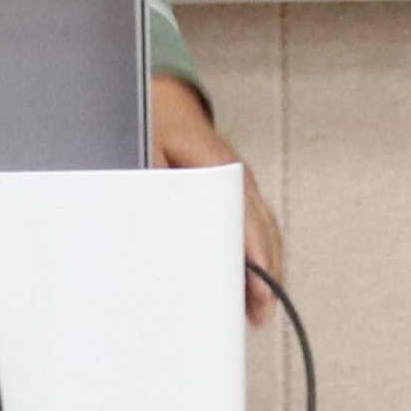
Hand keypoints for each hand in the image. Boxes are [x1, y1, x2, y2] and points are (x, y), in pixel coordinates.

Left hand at [150, 72, 287, 319]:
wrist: (164, 97)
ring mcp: (239, 183)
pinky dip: (255, 254)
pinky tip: (249, 280)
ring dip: (264, 268)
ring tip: (258, 308)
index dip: (254, 259)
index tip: (258, 289)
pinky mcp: (232, 190)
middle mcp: (238, 177)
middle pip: (263, 232)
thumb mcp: (145, 145)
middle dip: (266, 274)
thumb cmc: (154, 118)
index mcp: (221, 167)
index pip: (247, 222)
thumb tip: (154, 217)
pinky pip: (251, 225)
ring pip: (263, 231)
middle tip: (260, 313)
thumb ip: (151, 178)